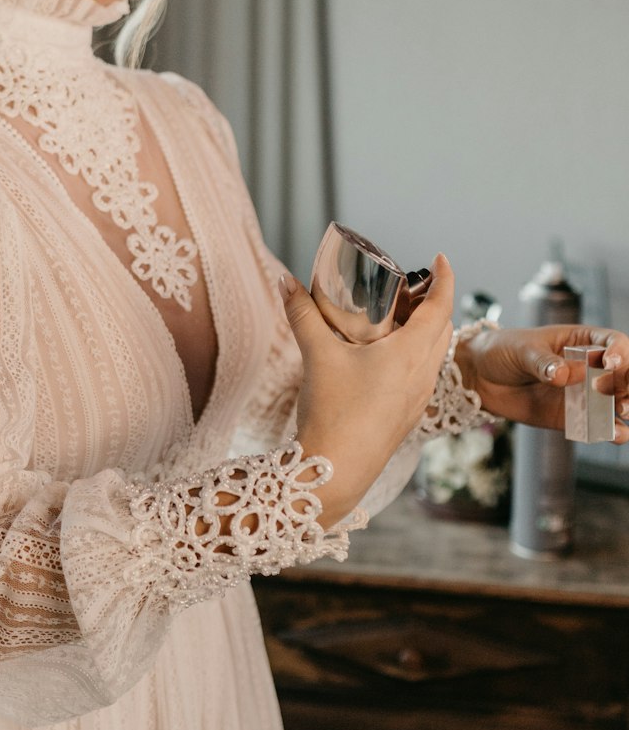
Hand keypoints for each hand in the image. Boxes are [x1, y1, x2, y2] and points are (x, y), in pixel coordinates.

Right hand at [279, 254, 455, 521]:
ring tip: (398, 318)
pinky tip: (387, 357)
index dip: (446, 278)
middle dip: (435, 303)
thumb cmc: (333, 412)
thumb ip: (302, 314)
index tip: (441, 259)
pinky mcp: (409, 415)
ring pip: (435, 353)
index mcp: (411, 354)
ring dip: (426, 330)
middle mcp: (423, 375)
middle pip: (444, 329)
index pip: (442, 306)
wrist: (334, 470)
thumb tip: (284, 281)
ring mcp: (419, 398)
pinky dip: (416, 355)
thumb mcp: (317, 355)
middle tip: (411, 287)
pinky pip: (423, 375)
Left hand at [455, 326, 628, 442]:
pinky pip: (598, 426)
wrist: (479, 377)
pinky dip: (611, 432)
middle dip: (627, 383)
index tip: (609, 363)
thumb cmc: (502, 351)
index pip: (614, 343)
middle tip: (616, 394)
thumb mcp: (521, 350)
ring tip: (622, 412)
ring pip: (617, 402)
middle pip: (624, 374)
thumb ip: (544, 362)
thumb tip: (565, 375)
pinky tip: (615, 435)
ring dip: (626, 406)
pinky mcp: (571, 417)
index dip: (620, 353)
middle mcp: (588, 367)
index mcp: (580, 341)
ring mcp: (582, 394)